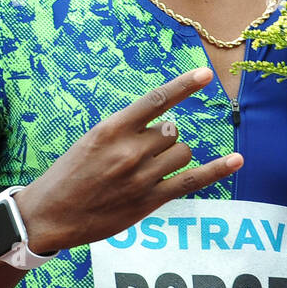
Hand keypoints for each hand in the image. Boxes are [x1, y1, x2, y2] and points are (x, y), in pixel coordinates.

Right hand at [17, 67, 242, 251]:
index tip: (206, 73)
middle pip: (172, 132)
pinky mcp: (149, 200)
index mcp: (111, 129)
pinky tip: (237, 161)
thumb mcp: (92, 140)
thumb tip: (164, 126)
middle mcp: (129, 150)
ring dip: (173, 157)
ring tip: (146, 170)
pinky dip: (217, 170)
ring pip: (182, 153)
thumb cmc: (70, 174)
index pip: (156, 100)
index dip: (184, 85)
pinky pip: (192, 181)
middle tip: (138, 155)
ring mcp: (141, 177)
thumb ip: (126, 130)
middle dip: (163, 140)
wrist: (49, 214)